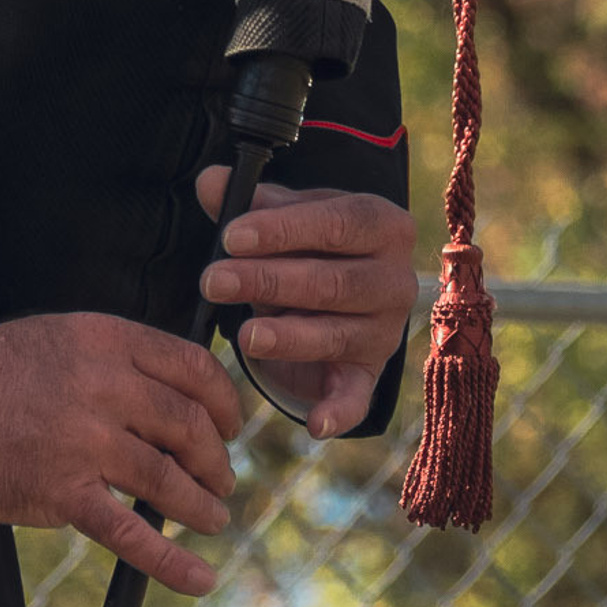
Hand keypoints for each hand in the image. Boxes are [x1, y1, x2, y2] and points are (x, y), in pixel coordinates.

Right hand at [0, 313, 241, 594]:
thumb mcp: (61, 336)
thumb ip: (114, 359)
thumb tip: (167, 394)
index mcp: (106, 340)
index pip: (192, 367)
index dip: (224, 401)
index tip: (231, 424)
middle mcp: (103, 385)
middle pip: (189, 425)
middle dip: (217, 458)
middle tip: (222, 477)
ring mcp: (84, 440)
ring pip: (167, 478)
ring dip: (201, 504)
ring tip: (213, 516)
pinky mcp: (61, 493)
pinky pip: (129, 532)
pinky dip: (171, 560)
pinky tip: (198, 575)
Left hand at [195, 168, 418, 440]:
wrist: (339, 286)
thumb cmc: (310, 242)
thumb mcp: (286, 215)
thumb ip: (249, 200)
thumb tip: (210, 182)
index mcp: (382, 224)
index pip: (336, 222)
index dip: (283, 230)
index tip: (231, 236)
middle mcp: (395, 279)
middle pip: (332, 282)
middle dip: (268, 282)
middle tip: (214, 281)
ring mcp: (386, 331)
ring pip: (336, 334)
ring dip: (288, 338)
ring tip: (243, 337)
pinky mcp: (369, 375)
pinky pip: (357, 397)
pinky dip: (338, 412)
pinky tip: (313, 425)